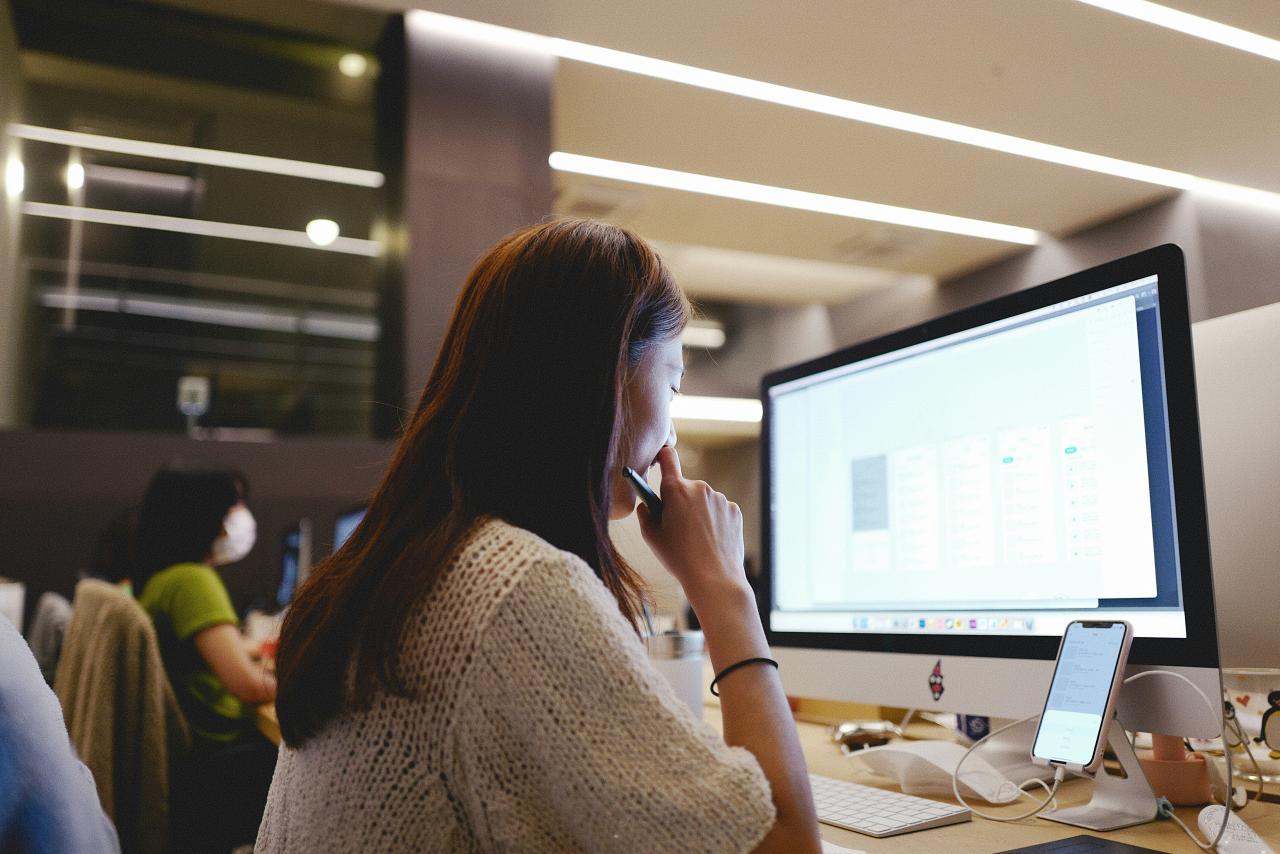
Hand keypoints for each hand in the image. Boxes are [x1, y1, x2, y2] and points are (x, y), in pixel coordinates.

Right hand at [637, 446, 750, 612]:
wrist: (714, 578)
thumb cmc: (679, 558)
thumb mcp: (652, 537)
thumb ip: (645, 514)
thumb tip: (646, 505)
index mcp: (676, 490)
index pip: (668, 457)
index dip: (663, 457)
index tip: (660, 462)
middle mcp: (699, 488)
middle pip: (685, 487)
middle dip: (679, 501)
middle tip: (676, 526)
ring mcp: (719, 499)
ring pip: (703, 500)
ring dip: (698, 512)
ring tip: (695, 539)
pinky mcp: (734, 510)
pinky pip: (719, 510)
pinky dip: (714, 521)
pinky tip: (710, 540)